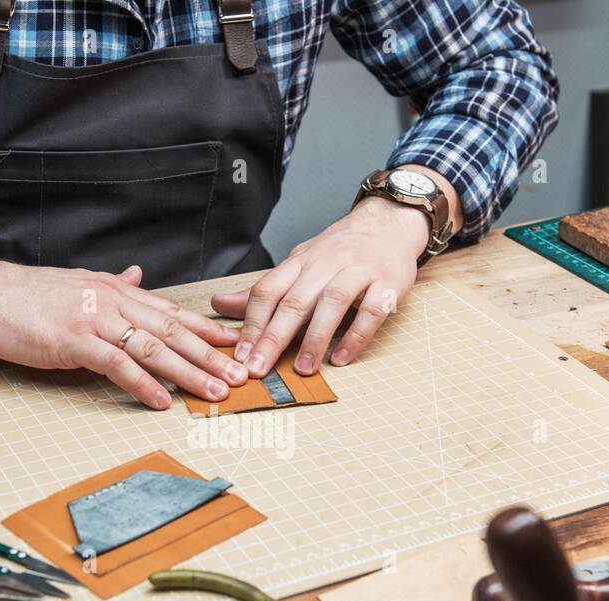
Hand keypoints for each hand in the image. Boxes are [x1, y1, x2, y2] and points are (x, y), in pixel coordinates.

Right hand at [0, 263, 248, 409]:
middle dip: (212, 355)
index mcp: (115, 289)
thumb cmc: (23, 295)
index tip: (238, 343)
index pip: (172, 311)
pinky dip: (143, 384)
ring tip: (214, 392)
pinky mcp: (73, 341)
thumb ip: (111, 286)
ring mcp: (94, 320)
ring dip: (188, 373)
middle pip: (173, 330)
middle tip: (242, 375)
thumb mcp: (76, 283)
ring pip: (154, 348)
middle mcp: (112, 301)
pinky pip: (117, 365)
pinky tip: (162, 400)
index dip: (209, 329)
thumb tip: (137, 278)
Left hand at [209, 196, 428, 377]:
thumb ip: (265, 290)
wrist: (388, 224)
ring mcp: (360, 270)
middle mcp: (327, 262)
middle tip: (259, 368)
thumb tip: (219, 304)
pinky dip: (357, 336)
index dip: (252, 324)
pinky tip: (341, 358)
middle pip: (296, 300)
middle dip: (274, 337)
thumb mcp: (298, 264)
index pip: (268, 290)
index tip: (240, 355)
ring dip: (315, 337)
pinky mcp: (389, 282)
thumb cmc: (339, 251)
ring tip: (303, 368)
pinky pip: (373, 310)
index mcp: (300, 260)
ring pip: (333, 302)